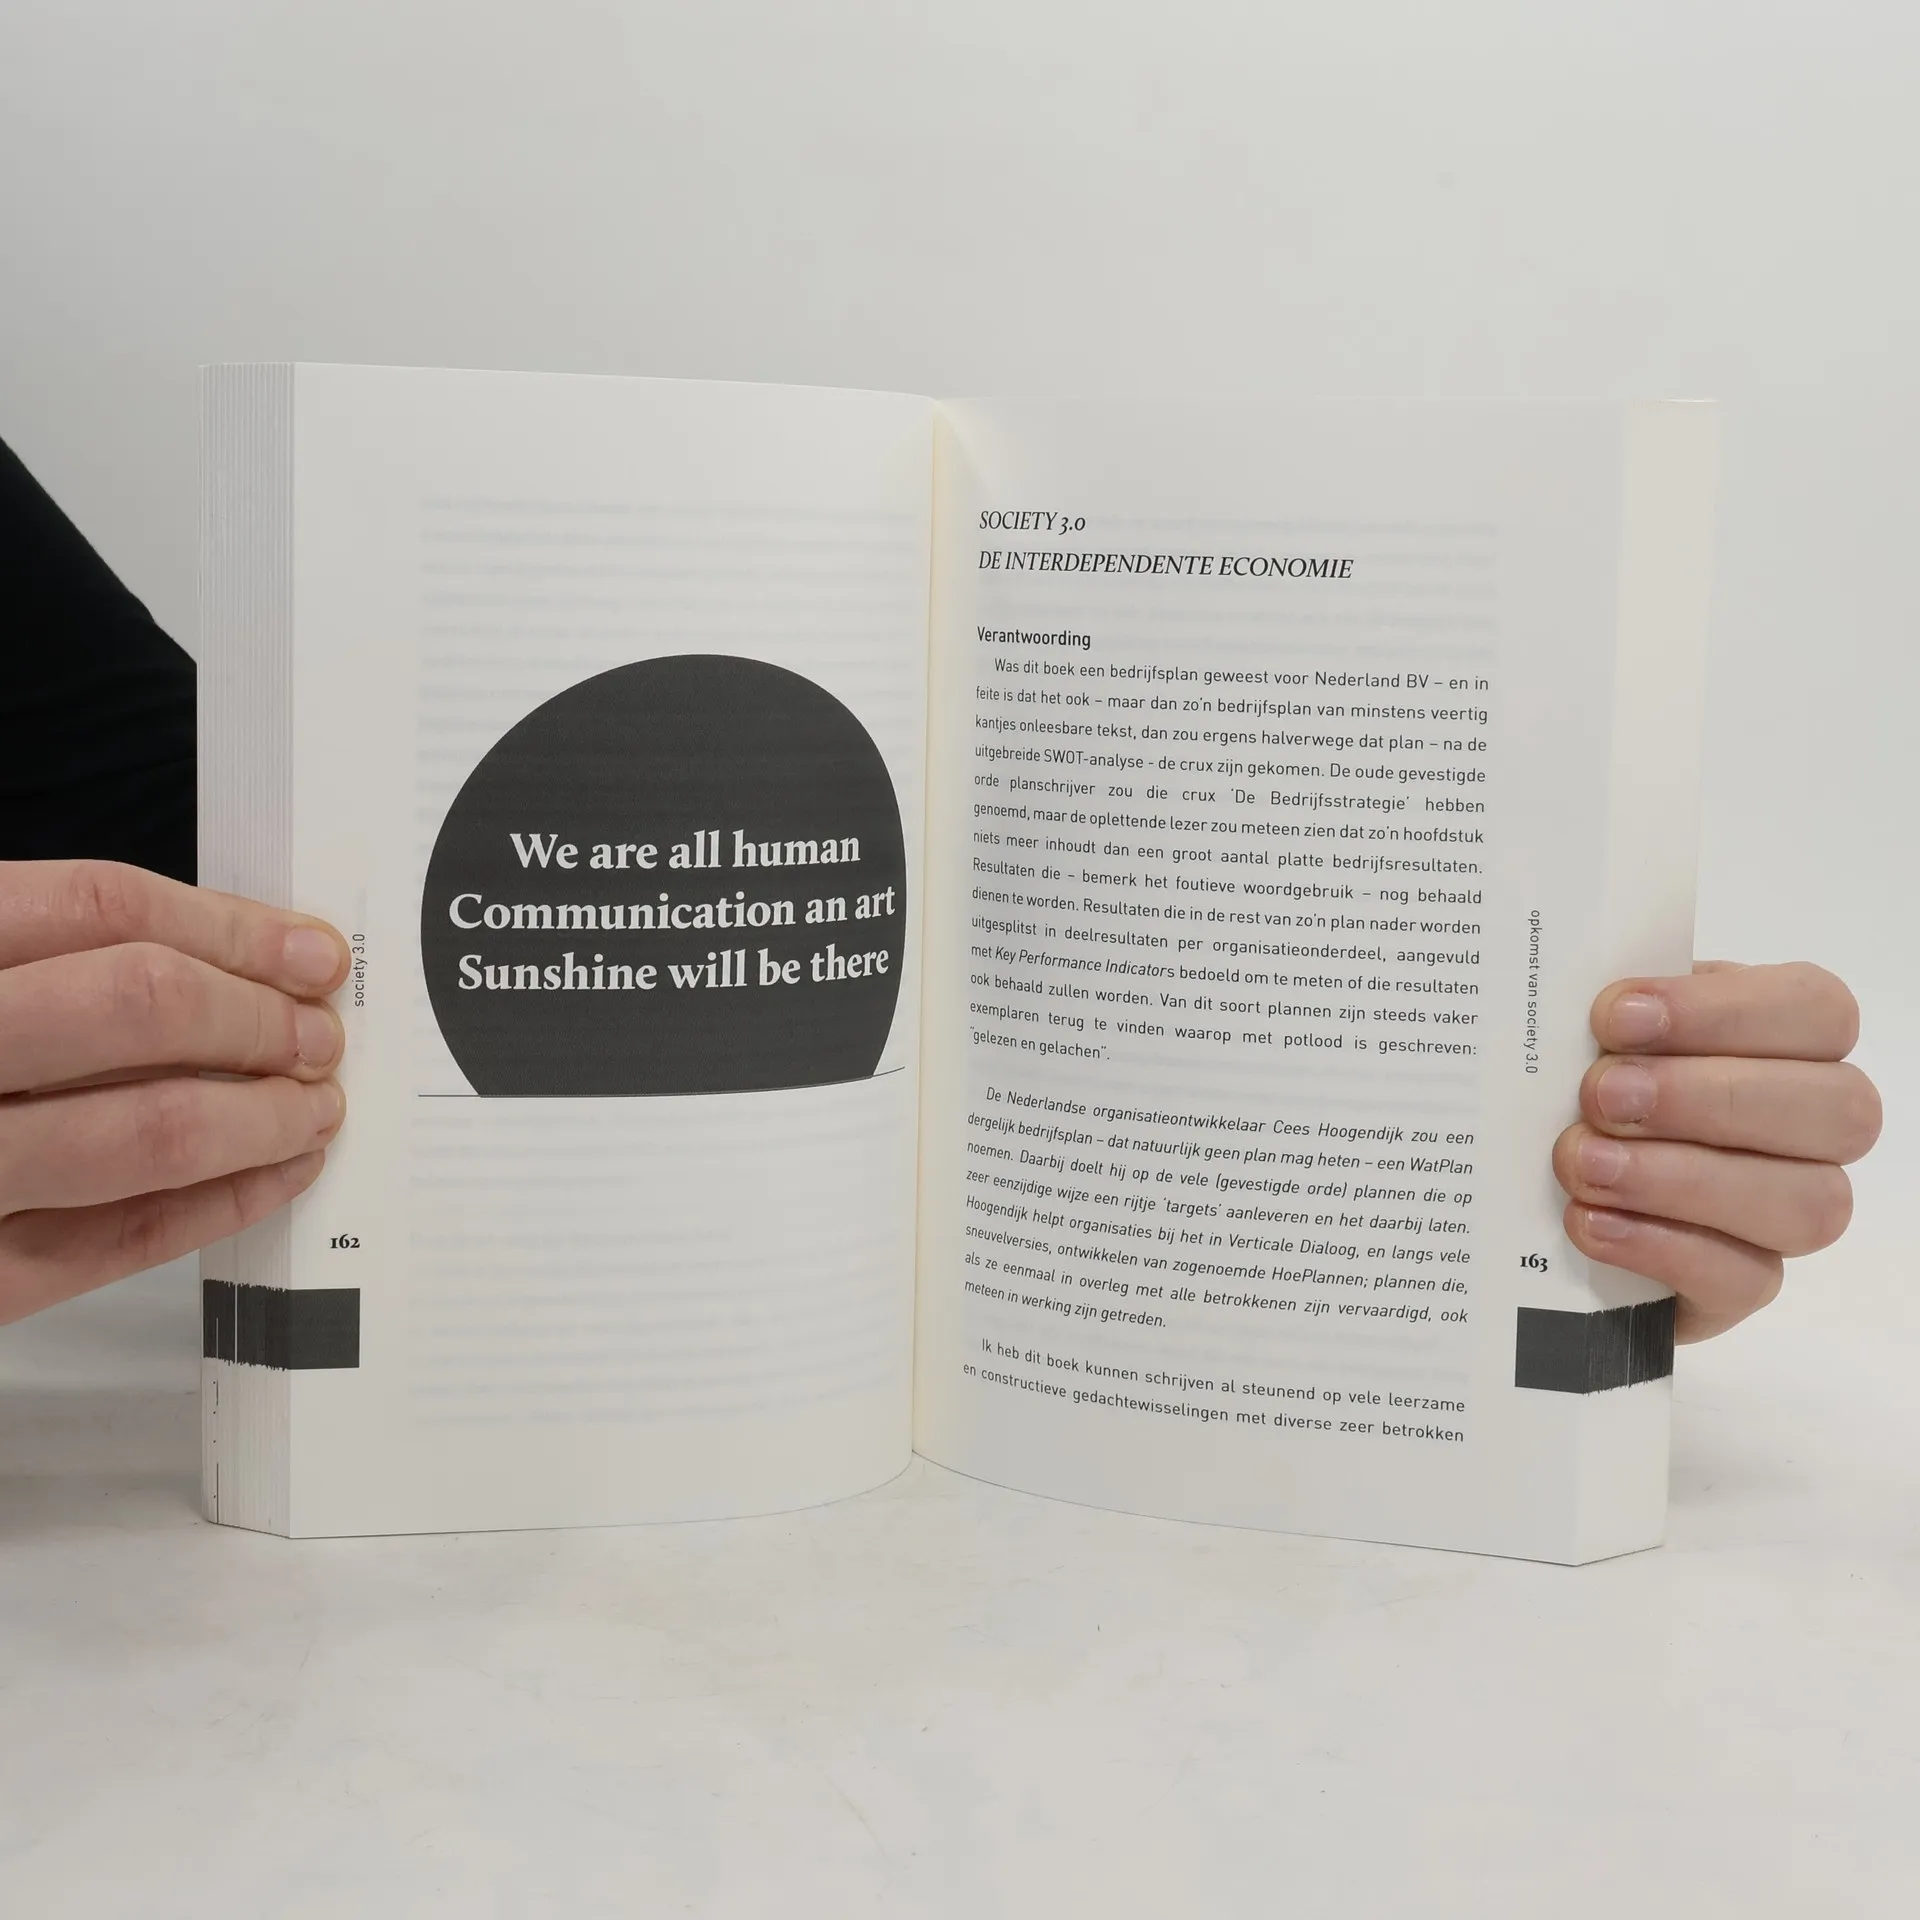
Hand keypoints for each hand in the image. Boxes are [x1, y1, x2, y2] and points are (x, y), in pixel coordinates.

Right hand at [0, 861, 348, 1324]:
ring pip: (145, 1130)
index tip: (313, 952)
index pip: (99, 910)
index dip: (230, 928)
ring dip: (262, 1115)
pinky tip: (273, 1177)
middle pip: (137, 1006)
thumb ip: (39, 956)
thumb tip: (228, 956)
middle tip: (320, 1035)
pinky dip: (218, 1205)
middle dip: (258, 1018)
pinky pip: (113, 1241)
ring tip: (314, 1106)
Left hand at [1553, 961, 1880, 1341]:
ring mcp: (1791, 1211)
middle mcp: (1815, 1126)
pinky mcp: (1745, 1287)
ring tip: (1583, 1163)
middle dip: (1706, 1098)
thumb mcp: (1591, 1031)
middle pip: (1833, 1109)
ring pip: (1806, 1203)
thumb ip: (1610, 1014)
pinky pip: (1745, 1280)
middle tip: (1599, 1095)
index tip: (1617, 1017)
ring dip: (1681, 1179)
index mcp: (1788, 1037)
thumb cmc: (1585, 1083)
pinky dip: (1660, 1246)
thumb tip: (1584, 996)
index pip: (1816, 1010)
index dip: (1723, 1011)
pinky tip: (1588, 1221)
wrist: (1541, 1194)